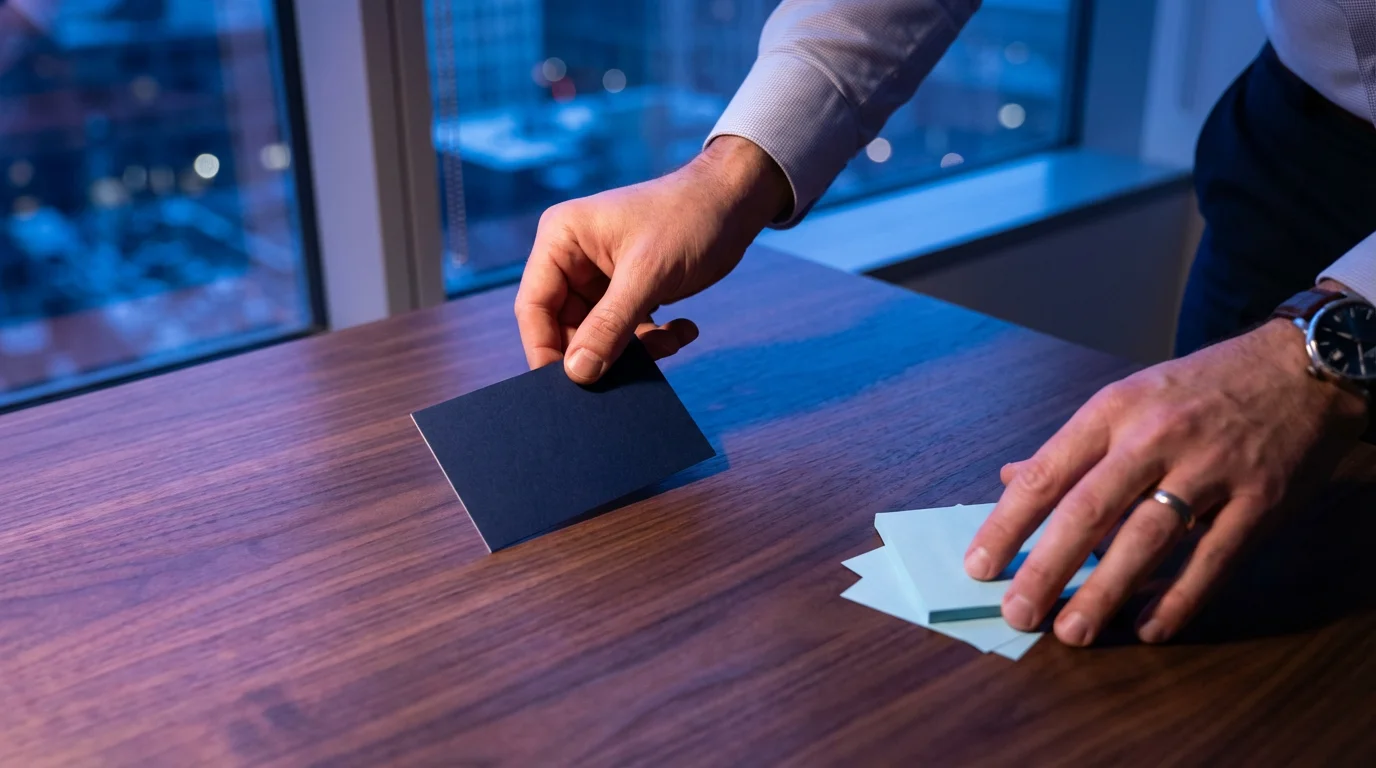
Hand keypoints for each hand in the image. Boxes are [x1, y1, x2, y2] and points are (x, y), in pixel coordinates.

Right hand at [515, 136, 790, 383]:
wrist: (735, 202)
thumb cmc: (688, 219)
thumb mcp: (646, 276)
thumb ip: (609, 327)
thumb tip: (577, 374)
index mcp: (561, 239)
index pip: (534, 306)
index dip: (544, 349)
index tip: (565, 388)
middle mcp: (573, 257)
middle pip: (564, 326)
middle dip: (598, 353)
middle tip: (629, 374)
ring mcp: (600, 275)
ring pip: (598, 334)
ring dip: (634, 348)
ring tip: (670, 342)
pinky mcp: (628, 289)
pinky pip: (626, 330)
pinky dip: (653, 338)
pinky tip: (683, 329)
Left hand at [965, 313, 1366, 645]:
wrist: (1298, 367)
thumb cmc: (1199, 389)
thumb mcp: (1129, 398)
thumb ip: (1072, 447)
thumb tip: (1010, 480)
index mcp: (1114, 410)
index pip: (1047, 474)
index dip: (1008, 525)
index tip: (979, 567)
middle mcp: (1156, 437)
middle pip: (1088, 511)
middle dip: (1046, 568)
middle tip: (1017, 613)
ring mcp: (1212, 468)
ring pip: (1147, 539)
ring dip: (1105, 592)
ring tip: (1071, 632)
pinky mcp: (1260, 500)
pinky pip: (1213, 559)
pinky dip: (1179, 599)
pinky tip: (1149, 629)